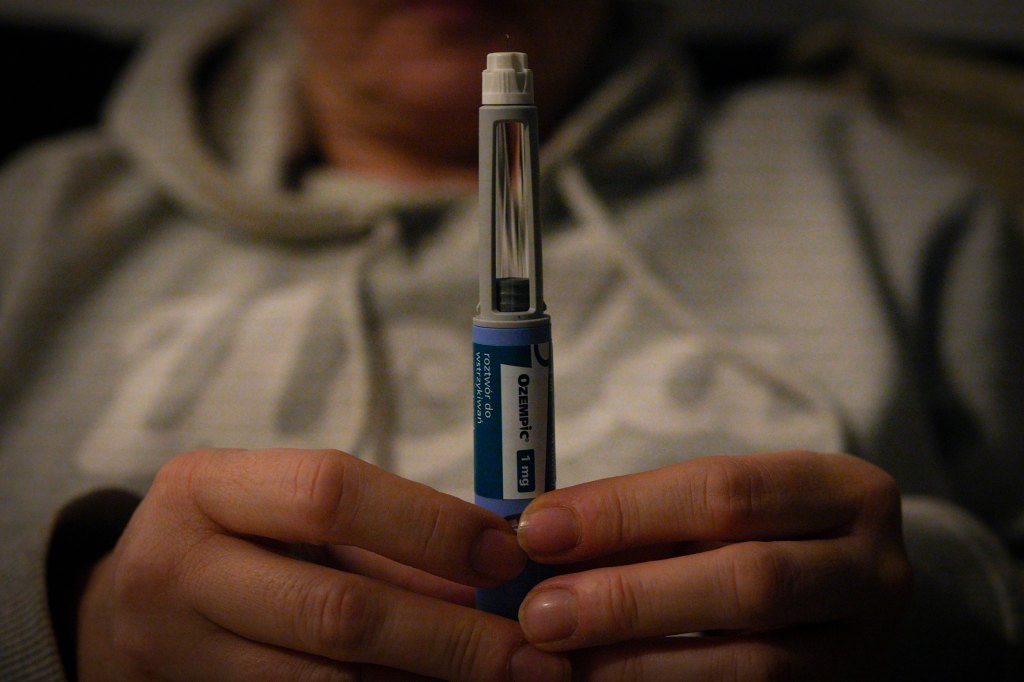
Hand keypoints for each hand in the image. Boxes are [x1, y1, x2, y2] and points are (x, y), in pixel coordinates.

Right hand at [76, 448, 570, 680]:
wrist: (126, 610)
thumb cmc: (234, 539)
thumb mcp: (286, 511)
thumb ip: (382, 534)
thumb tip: (497, 567)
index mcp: (205, 487)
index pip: (331, 492)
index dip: (430, 525)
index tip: (506, 554)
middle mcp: (178, 570)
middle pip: (337, 610)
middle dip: (449, 635)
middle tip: (529, 650)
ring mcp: (178, 655)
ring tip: (503, 678)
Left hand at [515, 451, 911, 680]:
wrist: (841, 595)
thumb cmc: (758, 535)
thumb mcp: (717, 510)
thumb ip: (646, 520)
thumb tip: (541, 540)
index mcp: (843, 491)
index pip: (726, 490)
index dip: (626, 511)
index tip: (540, 531)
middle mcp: (872, 570)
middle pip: (749, 582)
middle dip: (632, 597)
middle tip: (542, 613)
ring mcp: (864, 650)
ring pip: (753, 666)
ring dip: (643, 664)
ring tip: (562, 660)